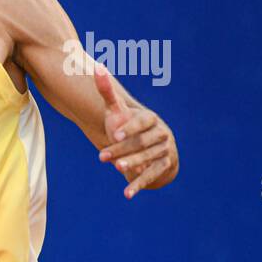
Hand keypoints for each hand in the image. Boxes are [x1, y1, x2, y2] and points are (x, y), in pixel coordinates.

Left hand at [92, 61, 178, 198]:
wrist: (151, 146)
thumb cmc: (129, 126)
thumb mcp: (117, 110)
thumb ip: (107, 92)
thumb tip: (97, 67)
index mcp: (150, 119)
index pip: (143, 121)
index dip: (130, 127)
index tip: (114, 134)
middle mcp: (161, 134)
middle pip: (143, 142)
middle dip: (123, 149)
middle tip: (102, 157)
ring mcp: (164, 151)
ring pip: (149, 158)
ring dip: (134, 165)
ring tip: (117, 170)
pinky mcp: (164, 167)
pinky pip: (153, 176)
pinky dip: (139, 185)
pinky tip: (126, 194)